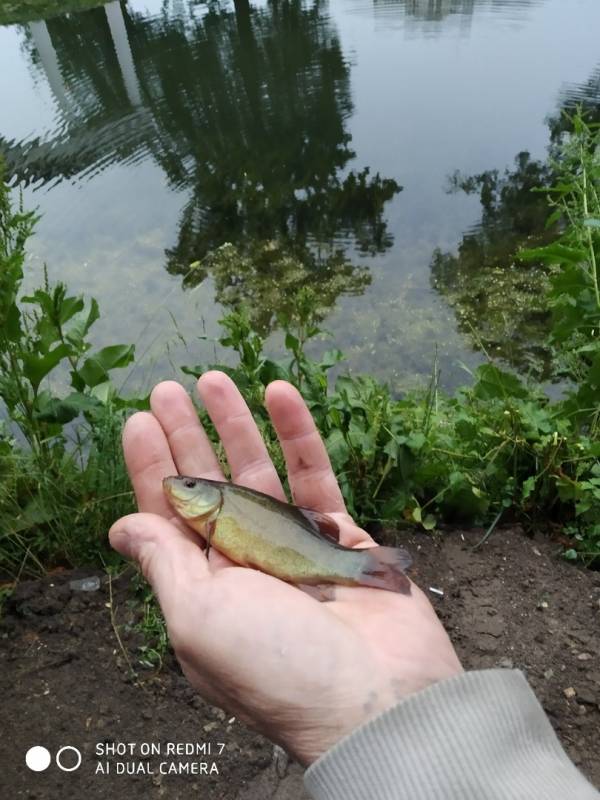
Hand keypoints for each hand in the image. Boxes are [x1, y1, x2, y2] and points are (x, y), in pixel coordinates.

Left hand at [109, 372, 461, 763]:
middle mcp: (247, 562)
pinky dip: (299, 433)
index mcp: (206, 586)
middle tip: (167, 389)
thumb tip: (121, 527)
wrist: (379, 697)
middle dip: (187, 436)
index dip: (151, 467)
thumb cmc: (278, 667)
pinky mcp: (341, 536)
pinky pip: (315, 475)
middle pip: (210, 484)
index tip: (137, 421)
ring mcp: (294, 546)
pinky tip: (280, 392)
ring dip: (236, 423)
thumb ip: (163, 562)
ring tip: (214, 378)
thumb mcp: (199, 617)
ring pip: (260, 471)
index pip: (169, 515)